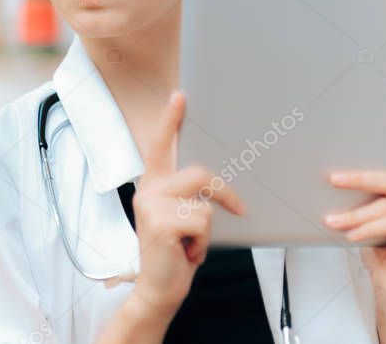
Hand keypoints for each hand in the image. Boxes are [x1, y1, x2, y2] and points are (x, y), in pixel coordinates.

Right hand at [130, 91, 246, 317]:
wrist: (157, 289)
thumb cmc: (175, 252)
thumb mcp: (180, 217)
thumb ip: (187, 195)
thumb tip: (216, 184)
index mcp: (152, 184)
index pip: (161, 146)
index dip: (170, 120)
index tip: (180, 96)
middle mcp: (147, 190)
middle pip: (199, 174)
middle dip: (223, 194)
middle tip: (238, 209)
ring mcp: (152, 205)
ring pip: (204, 203)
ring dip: (208, 229)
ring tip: (192, 244)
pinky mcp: (162, 223)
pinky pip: (203, 222)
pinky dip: (203, 242)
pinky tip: (187, 252)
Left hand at [323, 95, 385, 310]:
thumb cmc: (379, 248)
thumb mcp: (367, 216)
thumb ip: (362, 197)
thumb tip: (332, 176)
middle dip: (357, 177)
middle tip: (332, 178)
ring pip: (384, 204)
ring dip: (353, 214)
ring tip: (332, 221)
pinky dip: (365, 229)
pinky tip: (351, 236)